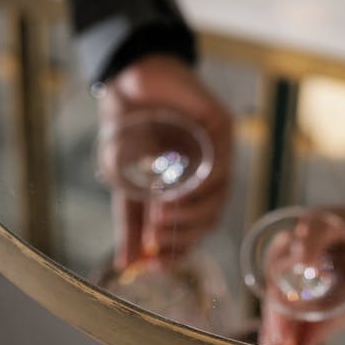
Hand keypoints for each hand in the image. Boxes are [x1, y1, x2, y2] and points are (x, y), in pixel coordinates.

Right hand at [96, 55, 233, 270]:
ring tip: (161, 216)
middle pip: (209, 217)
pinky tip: (174, 192)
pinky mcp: (220, 126)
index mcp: (183, 187)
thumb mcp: (123, 179)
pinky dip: (200, 186)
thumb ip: (130, 221)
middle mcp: (203, 172)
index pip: (191, 229)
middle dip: (184, 235)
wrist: (127, 79)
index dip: (176, 251)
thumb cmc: (126, 125)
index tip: (153, 266)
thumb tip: (125, 265)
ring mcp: (214, 149)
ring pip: (219, 196)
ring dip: (192, 214)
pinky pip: (221, 163)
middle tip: (156, 238)